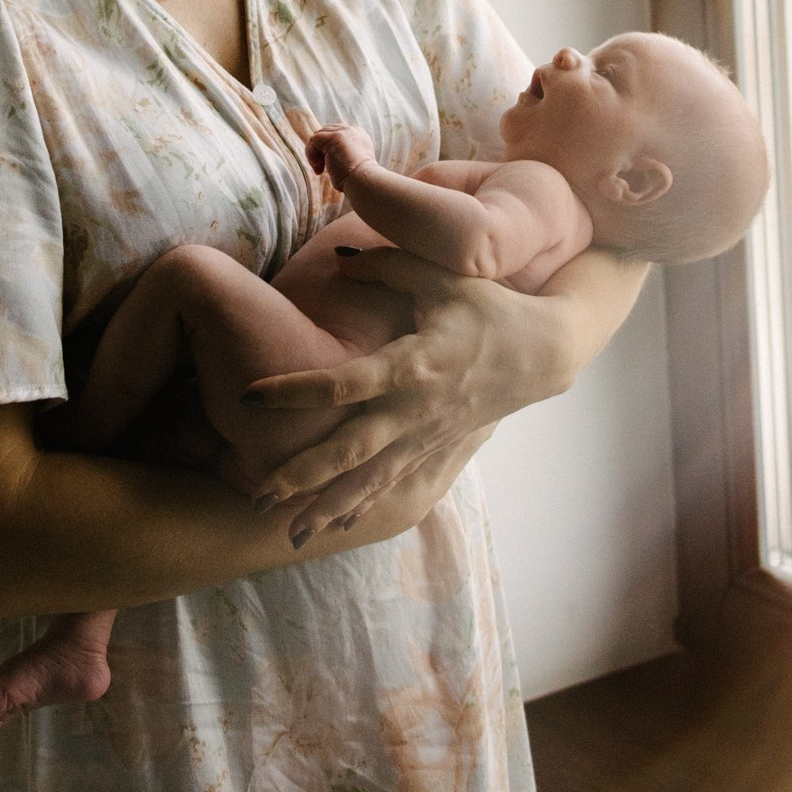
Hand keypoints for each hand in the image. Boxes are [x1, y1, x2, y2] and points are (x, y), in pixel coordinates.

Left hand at [244, 246, 607, 544]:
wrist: (543, 355)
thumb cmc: (490, 309)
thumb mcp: (444, 276)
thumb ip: (388, 264)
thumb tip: (336, 258)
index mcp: (413, 365)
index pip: (344, 382)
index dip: (295, 390)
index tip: (249, 394)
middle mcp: (415, 410)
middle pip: (351, 450)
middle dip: (304, 475)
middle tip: (257, 494)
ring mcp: (425, 436)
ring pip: (370, 479)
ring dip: (327, 505)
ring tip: (288, 532)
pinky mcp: (433, 448)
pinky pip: (392, 482)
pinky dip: (361, 503)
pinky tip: (332, 523)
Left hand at [304, 122, 374, 189]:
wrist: (363, 182)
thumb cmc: (357, 180)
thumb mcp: (352, 162)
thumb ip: (343, 153)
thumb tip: (326, 156)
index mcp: (359, 135)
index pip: (336, 133)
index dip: (327, 148)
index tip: (328, 165)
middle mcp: (352, 130)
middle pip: (326, 132)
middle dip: (320, 150)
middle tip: (321, 168)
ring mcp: (343, 132)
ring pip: (318, 136)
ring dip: (314, 154)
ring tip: (320, 170)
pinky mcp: (333, 137)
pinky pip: (313, 140)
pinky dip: (310, 154)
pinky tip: (319, 168)